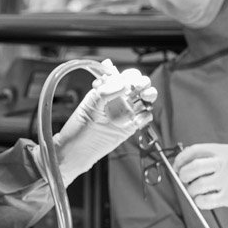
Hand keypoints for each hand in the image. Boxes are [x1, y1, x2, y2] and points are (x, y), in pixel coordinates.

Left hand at [56, 65, 156, 182]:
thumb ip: (107, 91)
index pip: (126, 76)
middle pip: (140, 85)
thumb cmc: (80, 126)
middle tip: (141, 88)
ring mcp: (126, 112)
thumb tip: (125, 84)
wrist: (79, 150)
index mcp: (109, 89)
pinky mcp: (131, 126)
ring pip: (145, 99)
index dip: (132, 76)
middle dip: (144, 84)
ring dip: (149, 96)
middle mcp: (120, 99)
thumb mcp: (91, 104)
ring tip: (145, 98)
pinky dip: (146, 116)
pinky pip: (145, 117)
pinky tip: (137, 120)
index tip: (131, 81)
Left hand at [174, 142, 227, 226]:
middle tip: (185, 180)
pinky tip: (203, 200)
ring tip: (196, 192)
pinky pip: (205, 200)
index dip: (181, 159)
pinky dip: (199, 202)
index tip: (177, 167)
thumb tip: (183, 164)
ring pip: (197, 185)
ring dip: (192, 191)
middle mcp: (226, 163)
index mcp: (224, 151)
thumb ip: (211, 158)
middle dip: (184, 175)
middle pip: (194, 167)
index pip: (195, 150)